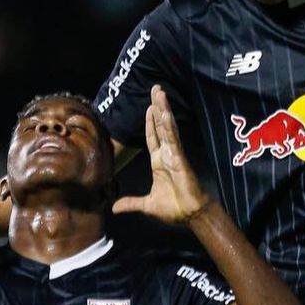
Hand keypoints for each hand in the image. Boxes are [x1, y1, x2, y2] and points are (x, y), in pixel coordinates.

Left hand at [112, 85, 211, 225]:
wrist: (190, 215)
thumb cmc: (174, 209)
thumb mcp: (146, 205)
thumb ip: (131, 203)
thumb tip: (114, 208)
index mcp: (159, 162)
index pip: (153, 137)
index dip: (150, 122)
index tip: (149, 106)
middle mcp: (167, 154)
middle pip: (160, 126)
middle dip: (157, 107)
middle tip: (155, 89)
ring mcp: (174, 154)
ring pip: (167, 127)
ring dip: (163, 109)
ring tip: (159, 92)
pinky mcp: (180, 158)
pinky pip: (173, 138)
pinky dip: (168, 125)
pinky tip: (165, 112)